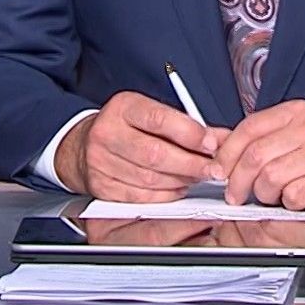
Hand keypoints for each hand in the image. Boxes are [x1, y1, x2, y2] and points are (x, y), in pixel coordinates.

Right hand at [54, 92, 220, 201]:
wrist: (82, 144)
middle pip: (156, 154)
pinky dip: (165, 195)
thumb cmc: (124, 126)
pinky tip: (177, 188)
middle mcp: (107, 132)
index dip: (190, 134)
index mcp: (122, 107)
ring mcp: (100, 161)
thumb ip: (186, 125)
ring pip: (150, 179)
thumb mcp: (150, 113)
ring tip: (196, 176)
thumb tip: (221, 138)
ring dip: (181, 181)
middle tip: (213, 169)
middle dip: (191, 164)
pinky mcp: (101, 185)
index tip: (212, 144)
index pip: (159, 120)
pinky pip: (141, 196)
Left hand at [206, 99, 304, 211]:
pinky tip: (295, 200)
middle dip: (238, 180)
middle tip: (235, 194)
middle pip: (256, 156)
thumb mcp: (296, 134)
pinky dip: (288, 204)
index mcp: (297, 113)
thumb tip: (215, 144)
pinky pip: (293, 196)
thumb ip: (259, 138)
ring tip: (271, 197)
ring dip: (264, 194)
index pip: (249, 128)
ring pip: (271, 178)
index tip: (218, 170)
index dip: (227, 152)